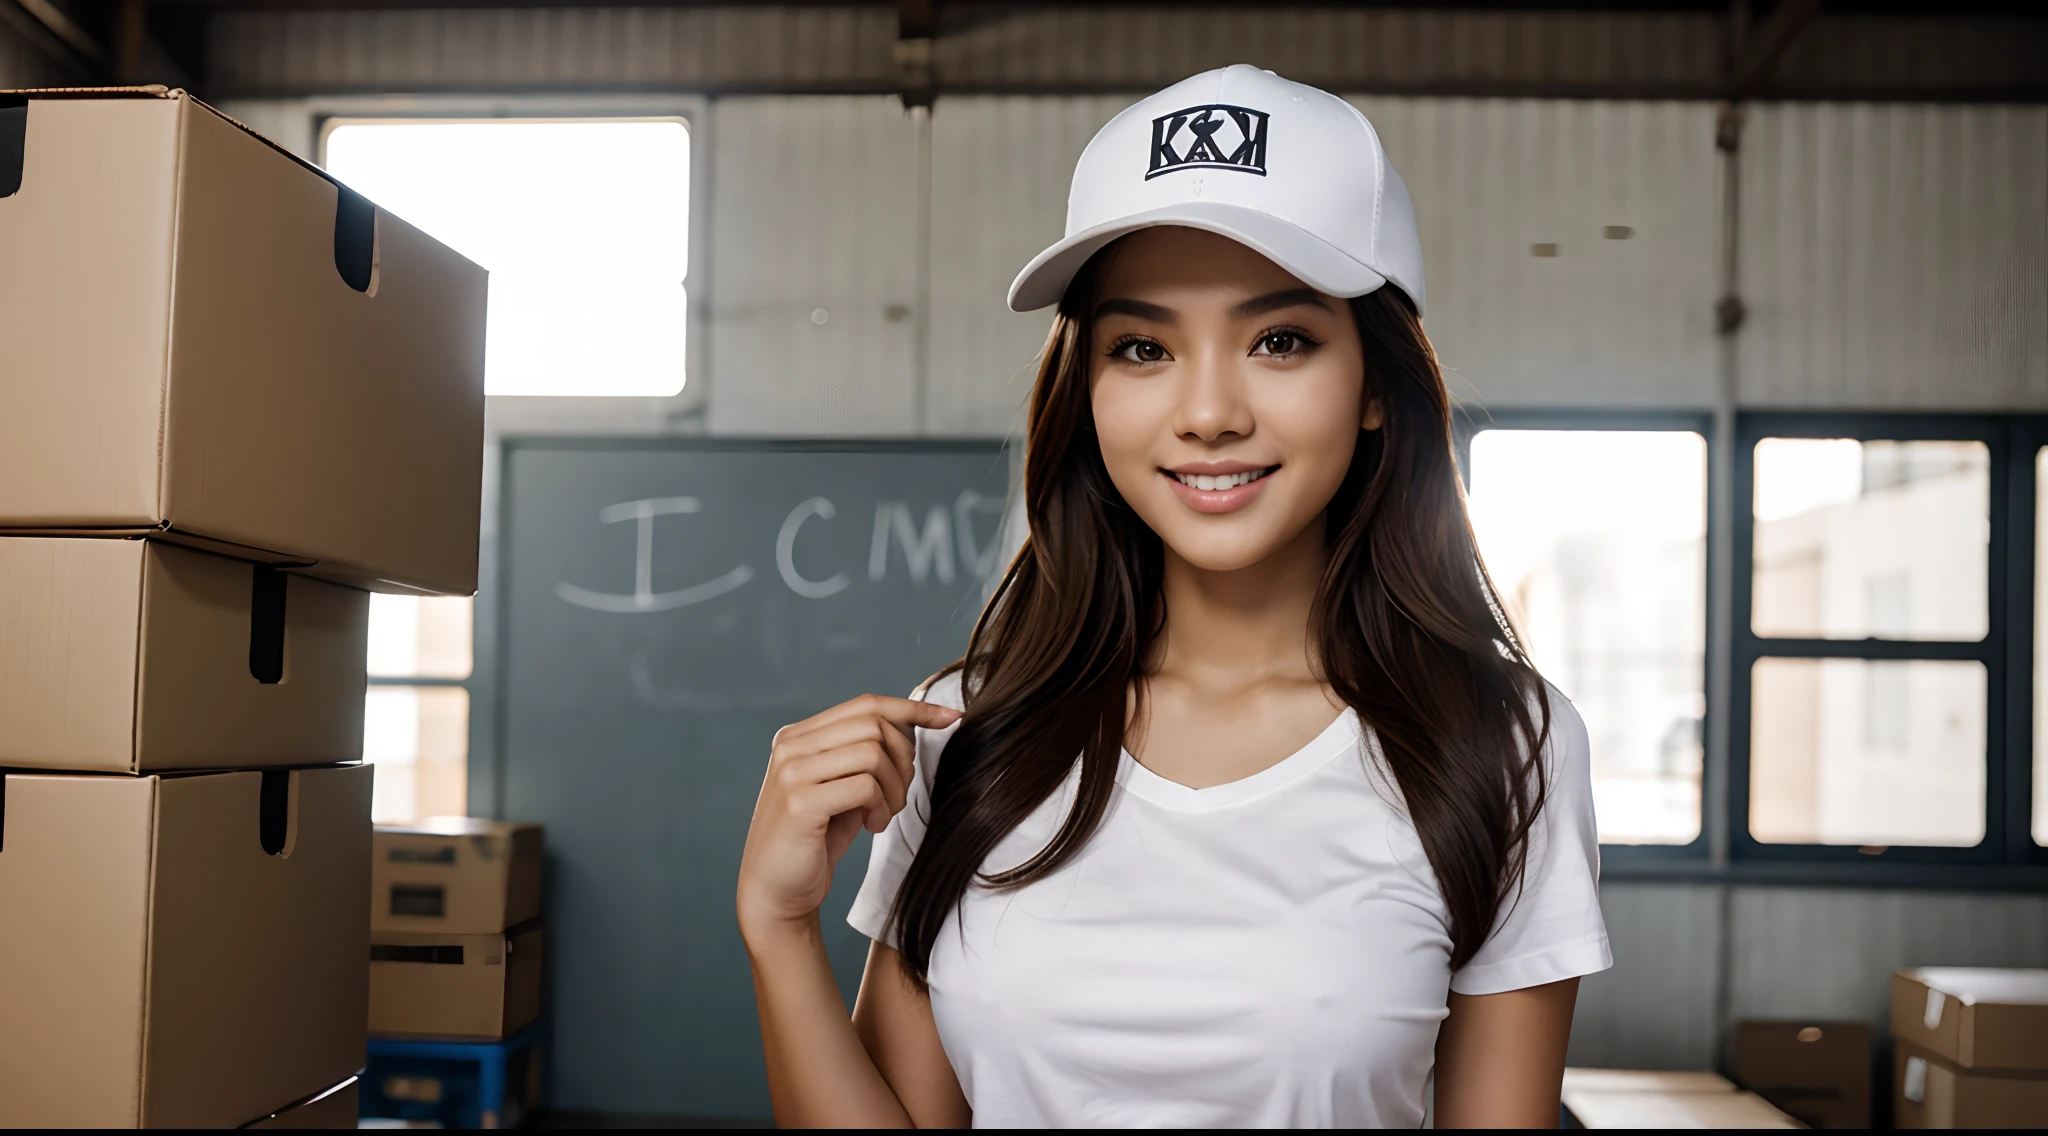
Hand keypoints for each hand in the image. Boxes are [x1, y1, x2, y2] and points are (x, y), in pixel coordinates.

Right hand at [738, 694, 962, 942]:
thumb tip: (915, 725)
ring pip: (873, 753)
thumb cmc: (815, 840)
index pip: (866, 705)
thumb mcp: (842, 789)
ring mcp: (792, 772)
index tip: (949, 719)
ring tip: (883, 815)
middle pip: (874, 726)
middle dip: (903, 761)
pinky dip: (882, 808)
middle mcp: (791, 746)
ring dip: (893, 788)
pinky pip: (865, 786)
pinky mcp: (800, 802)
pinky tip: (873, 826)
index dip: (913, 708)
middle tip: (897, 797)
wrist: (776, 891)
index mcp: (799, 736)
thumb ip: (864, 756)